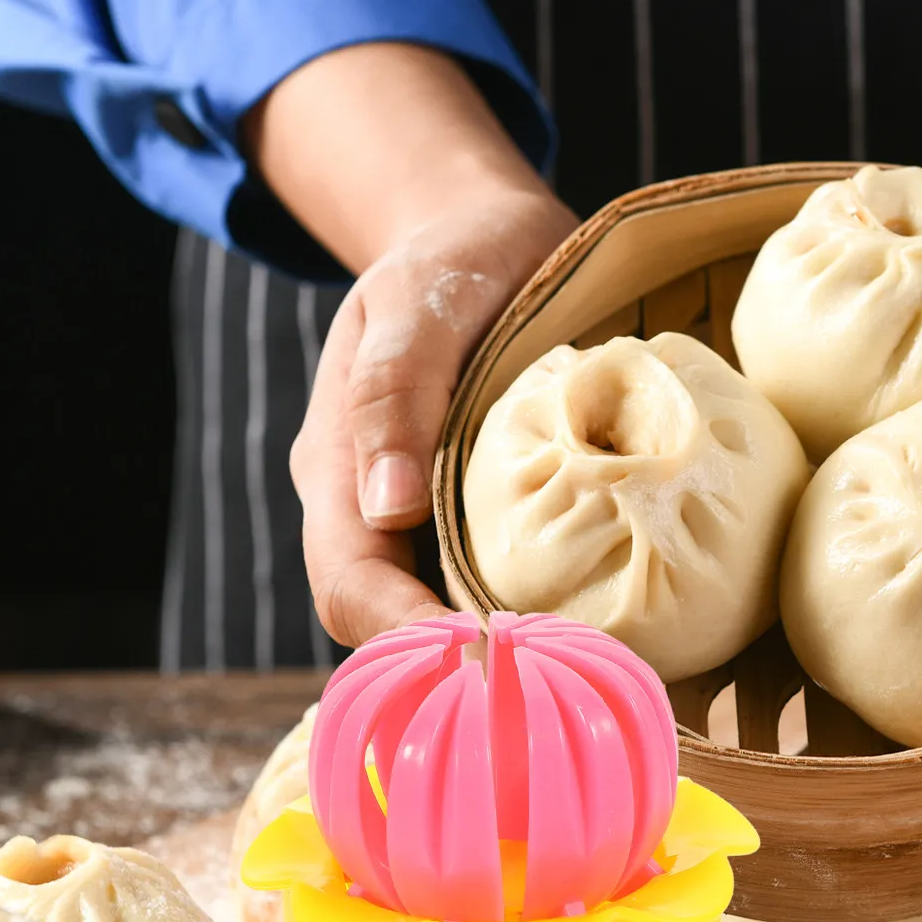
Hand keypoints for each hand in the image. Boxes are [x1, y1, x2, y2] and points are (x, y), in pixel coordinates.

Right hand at [242, 41, 575, 646]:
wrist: (479, 235)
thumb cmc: (450, 258)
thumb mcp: (416, 299)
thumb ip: (394, 392)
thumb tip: (387, 507)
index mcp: (337, 469)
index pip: (353, 587)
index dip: (412, 635)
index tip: (495, 658)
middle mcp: (369, 511)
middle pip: (388, 626)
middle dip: (457, 667)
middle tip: (553, 686)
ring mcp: (417, 522)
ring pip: (434, 617)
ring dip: (494, 654)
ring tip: (575, 673)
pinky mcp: (468, 518)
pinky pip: (481, 587)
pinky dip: (523, 617)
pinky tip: (583, 632)